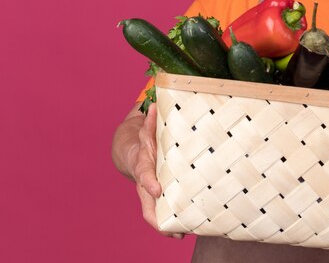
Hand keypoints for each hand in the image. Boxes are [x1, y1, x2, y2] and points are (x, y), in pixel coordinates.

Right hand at [133, 104, 183, 238]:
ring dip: (165, 226)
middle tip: (169, 228)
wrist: (132, 154)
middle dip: (156, 216)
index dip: (149, 181)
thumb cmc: (145, 143)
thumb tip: (154, 105)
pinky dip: (170, 224)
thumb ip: (151, 121)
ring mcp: (149, 194)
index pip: (144, 174)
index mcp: (143, 166)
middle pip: (146, 204)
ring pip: (153, 214)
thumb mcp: (146, 132)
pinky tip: (184, 231)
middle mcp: (145, 183)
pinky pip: (162, 213)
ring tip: (180, 234)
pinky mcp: (158, 198)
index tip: (156, 189)